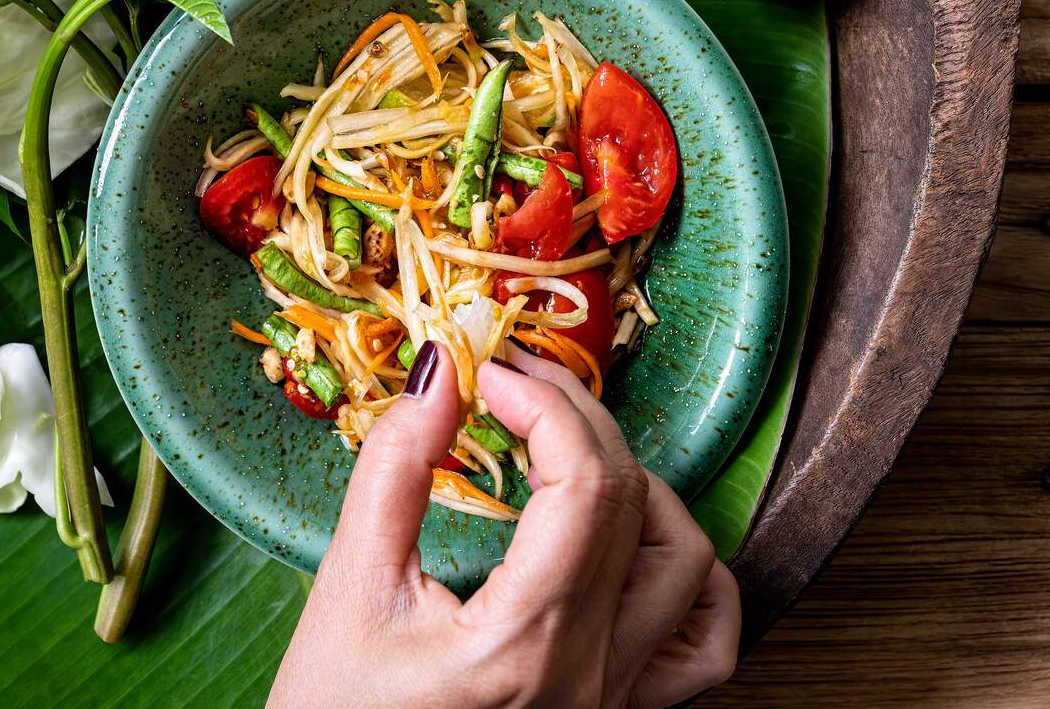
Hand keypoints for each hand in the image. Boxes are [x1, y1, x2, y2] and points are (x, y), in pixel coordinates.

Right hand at [271, 346, 740, 708]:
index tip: (494, 373)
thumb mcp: (346, 592)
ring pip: (687, 563)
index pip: (582, 484)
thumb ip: (393, 473)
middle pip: (631, 505)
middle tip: (522, 390)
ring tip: (573, 465)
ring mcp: (614, 697)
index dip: (546, 404)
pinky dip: (692, 580)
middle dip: (579, 423)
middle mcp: (588, 671)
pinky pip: (704, 643)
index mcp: (524, 641)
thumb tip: (440, 374)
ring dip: (642, 494)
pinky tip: (639, 547)